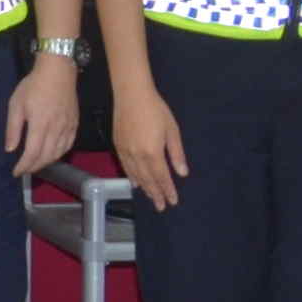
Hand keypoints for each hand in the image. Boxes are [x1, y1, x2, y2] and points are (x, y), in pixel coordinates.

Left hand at [2, 51, 77, 177]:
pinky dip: (59, 154)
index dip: (24, 166)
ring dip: (47, 162)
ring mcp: (68, 127)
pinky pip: (69, 145)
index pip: (32, 153)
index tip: (16, 172)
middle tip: (24, 170)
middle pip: (46, 157)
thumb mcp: (16, 104)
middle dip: (34, 167)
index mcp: (40, 125)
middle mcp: (56, 129)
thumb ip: (13, 129)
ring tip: (36, 164)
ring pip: (58, 153)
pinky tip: (52, 154)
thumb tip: (10, 149)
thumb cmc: (33, 85)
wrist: (58, 71)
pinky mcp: (75, 124)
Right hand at [116, 85, 186, 210]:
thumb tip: (182, 173)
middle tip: (161, 206)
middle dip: (155, 194)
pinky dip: (131, 177)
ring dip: (144, 188)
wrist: (131, 94)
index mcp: (152, 152)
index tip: (173, 201)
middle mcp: (137, 156)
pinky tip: (135, 183)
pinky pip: (125, 167)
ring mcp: (125, 151)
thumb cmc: (155, 109)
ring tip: (151, 198)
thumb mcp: (172, 130)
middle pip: (148, 180)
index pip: (162, 177)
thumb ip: (176, 153)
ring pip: (135, 175)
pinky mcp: (118, 145)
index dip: (168, 190)